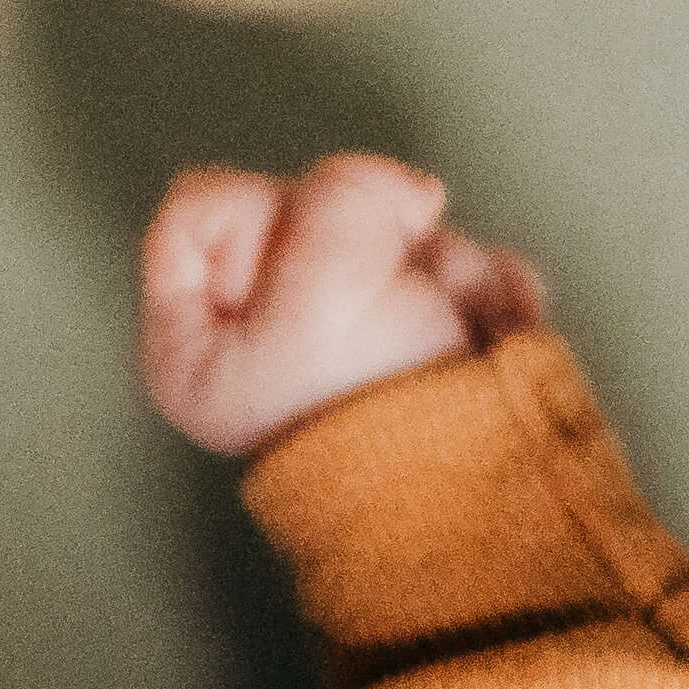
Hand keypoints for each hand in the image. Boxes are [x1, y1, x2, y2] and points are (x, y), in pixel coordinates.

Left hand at [137, 153, 549, 459]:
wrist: (476, 497)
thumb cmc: (381, 423)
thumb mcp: (328, 280)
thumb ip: (343, 193)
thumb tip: (398, 191)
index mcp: (196, 344)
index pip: (203, 209)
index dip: (264, 214)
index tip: (300, 264)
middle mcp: (261, 341)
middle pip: (309, 212)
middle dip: (376, 238)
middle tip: (390, 286)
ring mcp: (344, 340)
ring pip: (391, 233)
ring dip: (445, 265)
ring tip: (452, 319)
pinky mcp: (414, 343)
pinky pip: (450, 270)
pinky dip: (484, 289)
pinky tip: (492, 323)